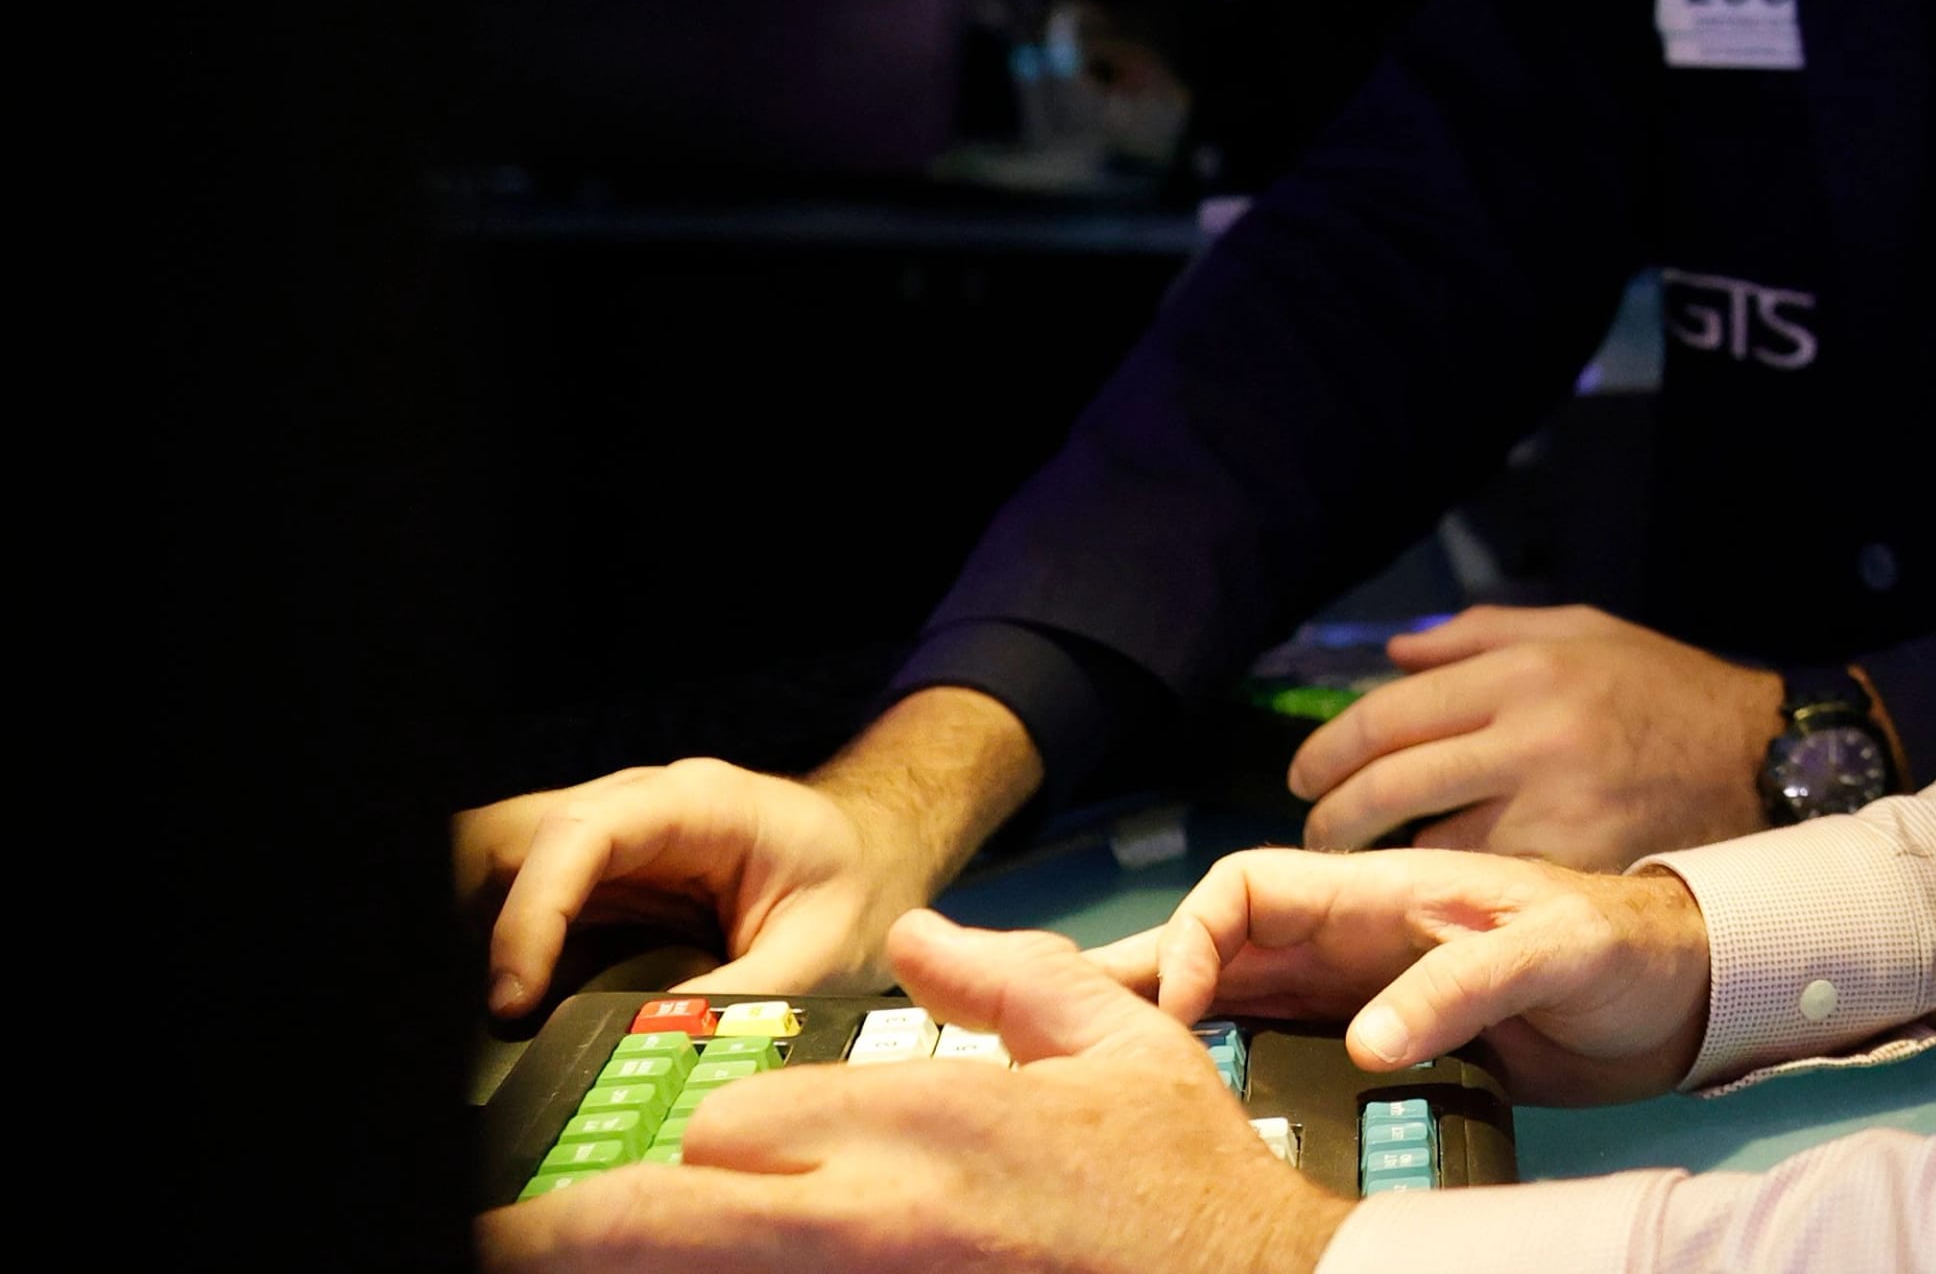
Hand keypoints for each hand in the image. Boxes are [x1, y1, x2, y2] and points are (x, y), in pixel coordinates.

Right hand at [460, 690, 1039, 1013]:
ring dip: (484, 937)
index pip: (582, 832)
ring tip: (501, 1017)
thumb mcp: (825, 952)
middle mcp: (640, 806)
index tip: (515, 995)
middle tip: (496, 1012)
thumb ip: (739, 998)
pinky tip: (519, 1007)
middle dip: (482, 919)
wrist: (875, 856)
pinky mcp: (599, 881)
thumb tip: (650, 1052)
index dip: (533, 910)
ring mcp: (613, 840)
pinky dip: (508, 952)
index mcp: (699, 804)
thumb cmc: (858, 889)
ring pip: (503, 866)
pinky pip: (526, 903)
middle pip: (517, 837)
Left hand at [478, 910, 1346, 1273]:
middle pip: (669, 1223)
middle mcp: (880, 1218)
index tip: (665, 1172)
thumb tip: (926, 933)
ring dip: (643, 1268)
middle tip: (507, 1242)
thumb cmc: (1189, 1191)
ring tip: (565, 1261)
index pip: (732, 1128)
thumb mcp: (1123, 1048)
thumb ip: (1010, 981)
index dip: (702, 1153)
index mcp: (931, 1123)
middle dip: (587, 1234)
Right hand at [1092, 845, 1710, 1105]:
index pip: (1248, 886)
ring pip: (1237, 990)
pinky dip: (1225, 1059)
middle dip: (1139, 975)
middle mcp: (1358, 931)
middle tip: (1055, 1031)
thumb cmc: (1624, 949)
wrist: (1677, 988)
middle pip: (1219, 940)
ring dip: (1170, 1019)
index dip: (1191, 936)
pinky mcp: (1381, 1032)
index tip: (1175, 1012)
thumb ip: (1462, 988)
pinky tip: (1190, 1101)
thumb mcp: (1553, 956)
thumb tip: (1364, 1041)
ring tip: (1099, 1068)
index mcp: (1384, 892)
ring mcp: (1363, 982)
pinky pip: (1280, 1037)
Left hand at [1286, 604, 1783, 869]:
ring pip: (1430, 847)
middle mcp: (1534, 733)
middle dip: (1334, 817)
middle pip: (1393, 782)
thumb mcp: (1582, 632)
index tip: (1303, 776)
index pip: (1391, 713)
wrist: (1764, 757)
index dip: (1329, 750)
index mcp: (1525, 669)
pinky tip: (1431, 900)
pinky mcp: (1580, 866)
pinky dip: (1450, 897)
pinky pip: (1489, 889)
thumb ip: (1481, 635)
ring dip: (1383, 866)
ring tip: (1361, 874)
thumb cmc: (1666, 691)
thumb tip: (1394, 654)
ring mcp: (1557, 806)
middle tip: (1316, 832)